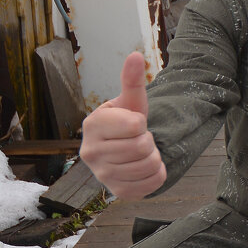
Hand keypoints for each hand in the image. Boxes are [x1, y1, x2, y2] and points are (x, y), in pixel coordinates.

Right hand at [79, 52, 165, 199]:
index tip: (133, 123)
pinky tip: (145, 167)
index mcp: (93, 125)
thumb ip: (132, 80)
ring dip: (154, 157)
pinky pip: (152, 183)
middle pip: (142, 147)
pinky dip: (157, 174)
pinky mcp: (117, 191)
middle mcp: (90, 152)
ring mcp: (102, 174)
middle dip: (149, 141)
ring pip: (148, 165)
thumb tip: (136, 55)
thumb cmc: (125, 122)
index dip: (141, 123)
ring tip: (141, 152)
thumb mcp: (130, 101)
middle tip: (139, 139)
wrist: (121, 150)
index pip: (135, 125)